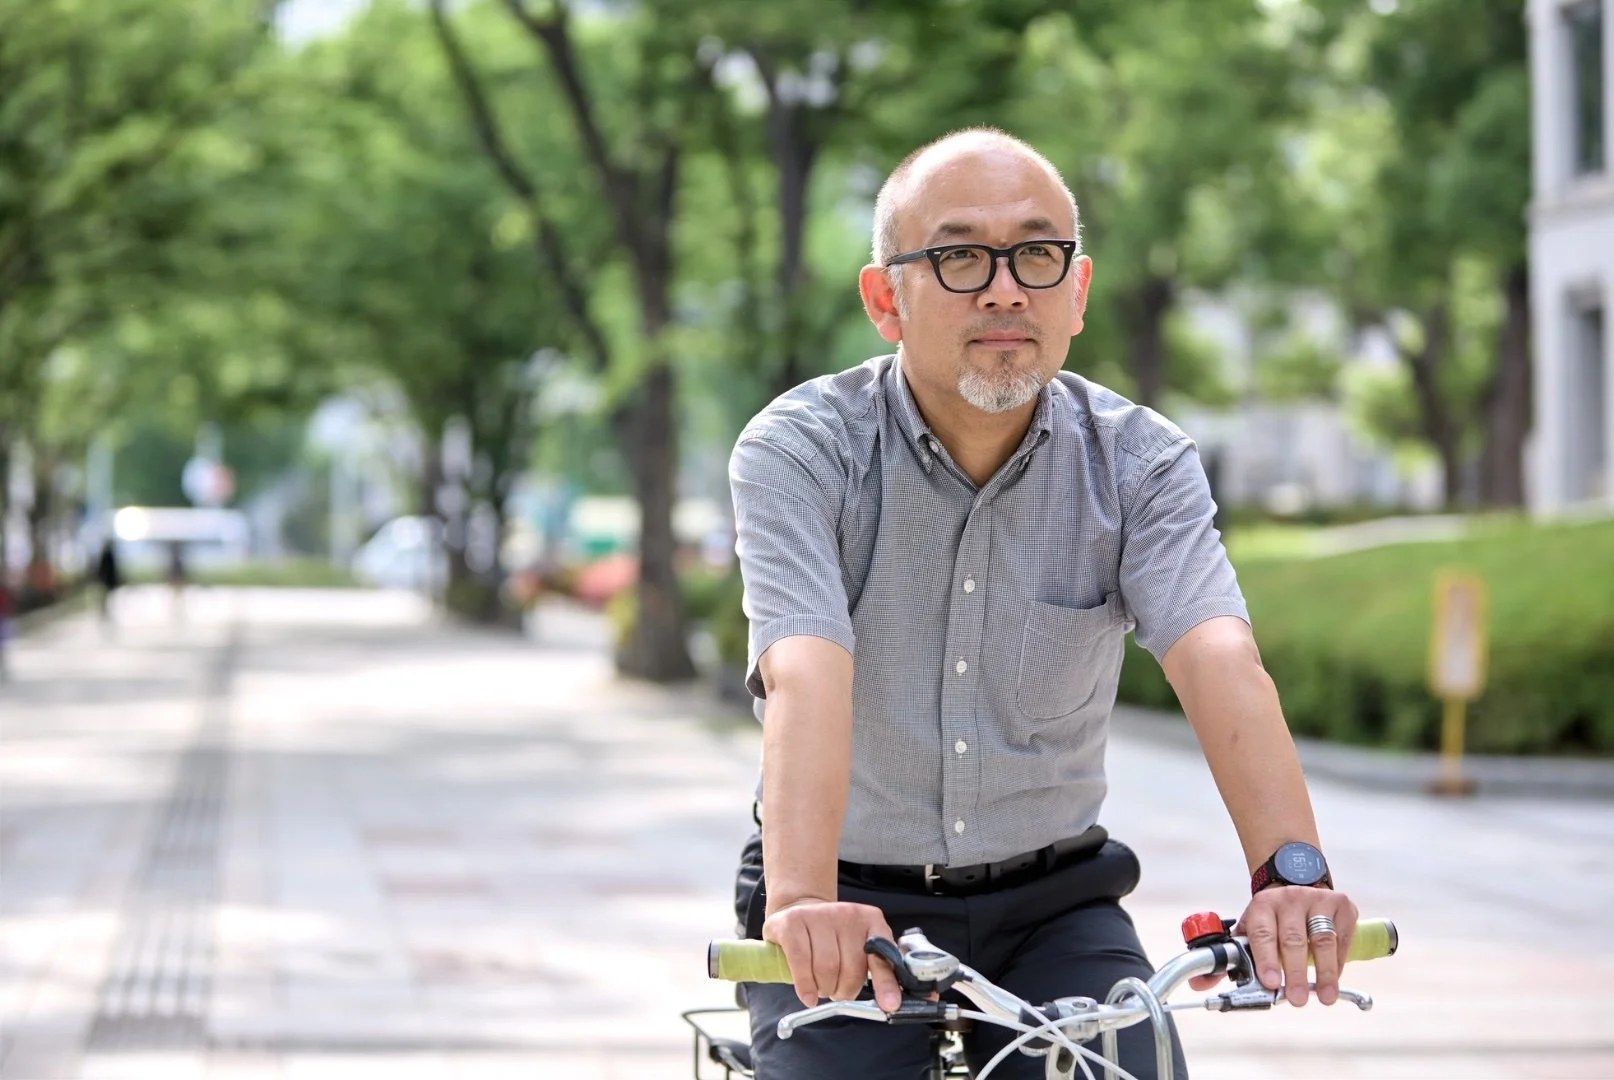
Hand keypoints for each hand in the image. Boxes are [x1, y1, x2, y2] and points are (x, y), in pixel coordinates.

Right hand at [762, 898, 903, 1012]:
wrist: (799, 912)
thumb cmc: (833, 939)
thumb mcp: (860, 948)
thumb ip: (878, 970)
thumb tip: (890, 1002)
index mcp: (871, 920)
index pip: (882, 955)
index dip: (886, 983)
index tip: (890, 1005)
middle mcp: (847, 913)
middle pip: (851, 968)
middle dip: (844, 991)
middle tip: (837, 990)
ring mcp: (819, 915)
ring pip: (826, 968)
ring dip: (824, 989)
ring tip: (821, 986)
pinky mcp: (792, 922)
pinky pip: (801, 962)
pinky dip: (805, 985)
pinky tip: (807, 996)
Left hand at [1236, 886, 1358, 1005]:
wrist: (1300, 891)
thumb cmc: (1274, 919)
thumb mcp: (1252, 929)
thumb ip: (1237, 955)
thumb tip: (1214, 982)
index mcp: (1263, 906)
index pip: (1262, 934)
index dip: (1266, 960)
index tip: (1271, 983)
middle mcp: (1289, 899)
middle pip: (1293, 939)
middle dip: (1295, 972)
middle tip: (1297, 998)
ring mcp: (1317, 899)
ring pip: (1322, 939)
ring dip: (1325, 972)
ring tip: (1326, 997)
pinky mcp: (1341, 905)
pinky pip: (1341, 938)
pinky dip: (1338, 963)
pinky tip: (1334, 979)